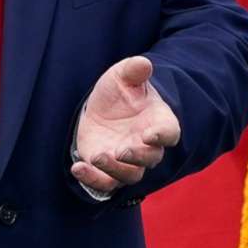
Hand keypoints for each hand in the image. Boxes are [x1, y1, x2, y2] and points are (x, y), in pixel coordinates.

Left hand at [71, 56, 180, 194]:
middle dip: (138, 156)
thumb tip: (143, 63)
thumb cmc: (120, 92)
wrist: (102, 109)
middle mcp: (147, 146)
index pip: (169, 133)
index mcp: (158, 122)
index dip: (162, 135)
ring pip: (130, 175)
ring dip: (115, 170)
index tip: (150, 134)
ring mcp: (128, 161)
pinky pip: (105, 184)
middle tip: (122, 150)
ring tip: (98, 157)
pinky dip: (92, 180)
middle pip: (151, 159)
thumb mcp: (122, 76)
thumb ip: (133, 71)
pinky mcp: (107, 170)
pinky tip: (78, 167)